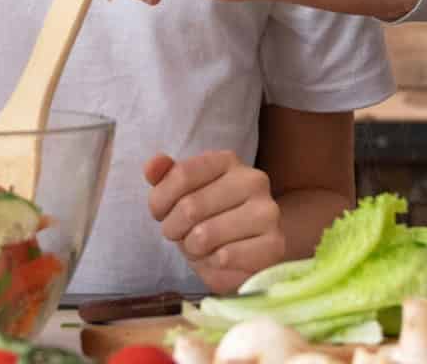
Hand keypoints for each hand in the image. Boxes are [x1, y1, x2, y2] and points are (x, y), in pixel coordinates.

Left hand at [146, 151, 284, 294]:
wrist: (249, 249)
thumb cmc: (209, 218)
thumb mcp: (182, 195)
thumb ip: (165, 177)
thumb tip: (152, 165)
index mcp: (227, 161)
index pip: (181, 174)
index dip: (160, 201)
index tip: (160, 214)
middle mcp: (253, 180)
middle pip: (189, 206)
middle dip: (174, 230)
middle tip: (181, 236)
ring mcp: (267, 212)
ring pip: (204, 235)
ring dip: (193, 250)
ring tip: (202, 248)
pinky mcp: (274, 245)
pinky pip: (224, 257)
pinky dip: (212, 265)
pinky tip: (220, 260)